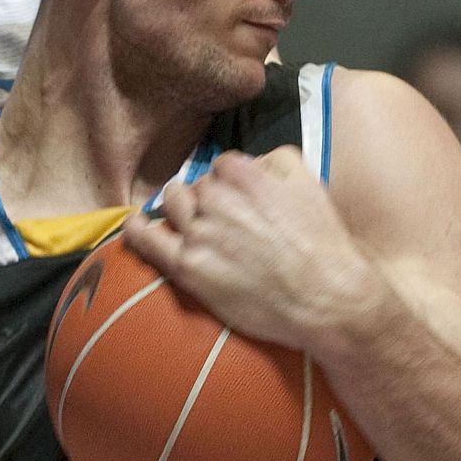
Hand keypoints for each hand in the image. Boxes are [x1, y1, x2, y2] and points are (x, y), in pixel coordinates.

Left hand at [120, 148, 380, 351]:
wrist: (326, 299)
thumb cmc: (323, 244)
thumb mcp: (309, 183)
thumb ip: (276, 160)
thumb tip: (251, 162)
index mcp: (243, 174)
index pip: (220, 165)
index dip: (230, 185)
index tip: (240, 203)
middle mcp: (216, 199)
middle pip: (196, 186)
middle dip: (208, 200)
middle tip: (229, 225)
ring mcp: (198, 232)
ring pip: (172, 204)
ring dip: (181, 211)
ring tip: (196, 228)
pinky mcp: (187, 266)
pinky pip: (146, 239)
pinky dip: (137, 229)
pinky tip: (134, 225)